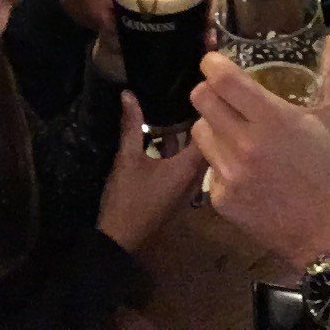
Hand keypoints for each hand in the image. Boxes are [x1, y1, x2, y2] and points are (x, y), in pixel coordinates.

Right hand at [97, 92, 207, 253]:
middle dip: (197, 119)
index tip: (200, 88)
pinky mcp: (178, 191)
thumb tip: (128, 93)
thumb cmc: (126, 200)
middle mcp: (196, 177)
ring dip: (184, 134)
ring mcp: (188, 187)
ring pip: (193, 153)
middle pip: (206, 141)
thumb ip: (131, 125)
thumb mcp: (127, 158)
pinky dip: (176, 148)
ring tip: (172, 105)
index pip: (210, 133)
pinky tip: (160, 132)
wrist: (119, 241)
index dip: (206, 111)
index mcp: (190, 168)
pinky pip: (184, 163)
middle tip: (188, 92)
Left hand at [189, 36, 329, 267]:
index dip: (213, 64)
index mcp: (271, 120)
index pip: (222, 79)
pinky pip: (208, 166)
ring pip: (199, 130)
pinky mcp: (219, 199)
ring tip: (233, 129)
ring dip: (212, 124)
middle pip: (201, 99)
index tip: (217, 62)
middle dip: (210, 90)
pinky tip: (241, 166)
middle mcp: (244, 145)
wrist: (326, 232)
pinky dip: (219, 161)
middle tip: (225, 93)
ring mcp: (228, 174)